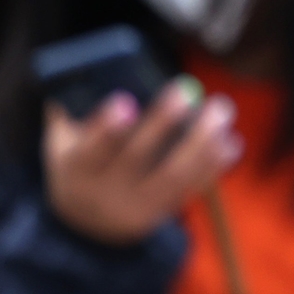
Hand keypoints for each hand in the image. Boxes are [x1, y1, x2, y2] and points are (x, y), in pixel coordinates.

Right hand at [43, 78, 240, 243]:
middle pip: (135, 160)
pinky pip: (188, 190)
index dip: (106, 128)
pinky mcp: (158, 214)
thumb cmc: (78, 162)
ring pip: (170, 176)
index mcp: (75, 169)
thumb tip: (87, 71)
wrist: (84, 222)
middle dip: (162, 123)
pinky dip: (211, 166)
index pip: (90, 149)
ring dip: (201, 144)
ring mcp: (133, 207)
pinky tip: (230, 143)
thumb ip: (71, 111)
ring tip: (220, 111)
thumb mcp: (62, 142)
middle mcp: (103, 192)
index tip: (125, 101)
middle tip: (186, 92)